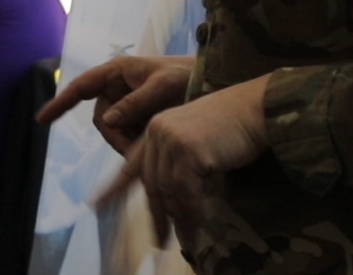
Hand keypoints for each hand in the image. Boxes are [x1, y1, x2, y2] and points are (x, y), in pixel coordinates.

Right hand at [37, 54, 191, 154]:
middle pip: (102, 118)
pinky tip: (154, 145)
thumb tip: (108, 121)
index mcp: (117, 71)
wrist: (213, 82)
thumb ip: (136, 102)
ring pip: (115, 130)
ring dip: (129, 141)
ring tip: (153, 144)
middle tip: (136, 148)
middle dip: (116, 135)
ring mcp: (127, 102)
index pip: (81, 87)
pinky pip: (128, 134)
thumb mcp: (163, 86)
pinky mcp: (139, 117)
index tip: (41, 120)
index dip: (60, 103)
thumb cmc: (187, 75)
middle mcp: (117, 86)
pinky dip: (137, 143)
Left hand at [94, 75, 268, 249]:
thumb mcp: (196, 145)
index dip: (114, 188)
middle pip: (152, 183)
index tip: (96, 206)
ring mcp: (171, 139)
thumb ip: (179, 166)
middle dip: (157, 215)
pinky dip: (191, 213)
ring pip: (168, 190)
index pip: (131, 165)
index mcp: (155, 130)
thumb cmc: (233, 129)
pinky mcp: (188, 150)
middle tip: (160, 241)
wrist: (256, 110)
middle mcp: (157, 132)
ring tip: (187, 239)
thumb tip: (171, 203)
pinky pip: (185, 192)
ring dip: (179, 219)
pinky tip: (196, 227)